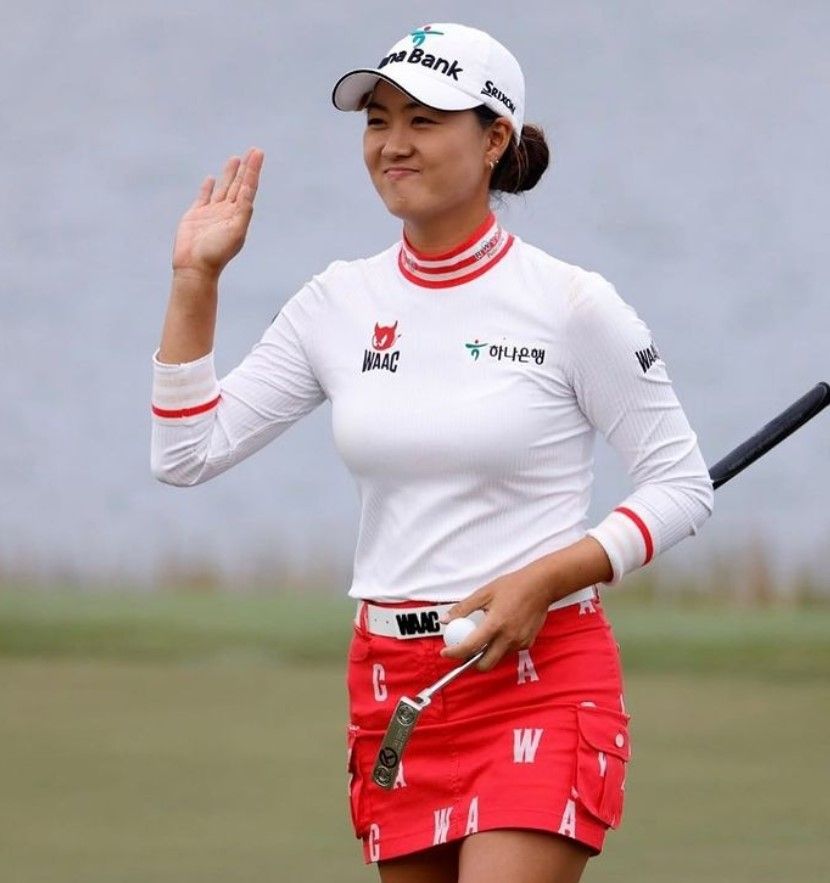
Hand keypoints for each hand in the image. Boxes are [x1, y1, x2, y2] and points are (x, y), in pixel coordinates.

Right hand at [171, 147, 264, 277]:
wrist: (194, 267)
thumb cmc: (216, 252)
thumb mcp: (235, 231)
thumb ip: (243, 211)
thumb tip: (248, 193)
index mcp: (239, 215)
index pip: (248, 188)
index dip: (253, 170)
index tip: (258, 153)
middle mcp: (227, 212)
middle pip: (239, 185)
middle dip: (246, 169)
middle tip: (254, 151)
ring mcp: (212, 213)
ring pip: (223, 188)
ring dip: (230, 174)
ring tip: (235, 159)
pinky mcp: (196, 216)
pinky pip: (203, 197)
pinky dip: (208, 188)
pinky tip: (211, 179)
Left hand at [439, 566, 551, 671]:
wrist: (541, 586)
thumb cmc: (513, 586)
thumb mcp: (484, 593)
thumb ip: (463, 608)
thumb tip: (445, 620)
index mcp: (495, 624)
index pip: (470, 647)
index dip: (454, 653)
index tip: (446, 653)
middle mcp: (508, 637)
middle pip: (485, 664)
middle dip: (472, 662)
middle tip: (465, 650)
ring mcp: (519, 642)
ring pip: (497, 657)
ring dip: (487, 652)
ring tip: (485, 633)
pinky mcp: (528, 643)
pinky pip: (509, 651)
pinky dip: (501, 646)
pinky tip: (502, 630)